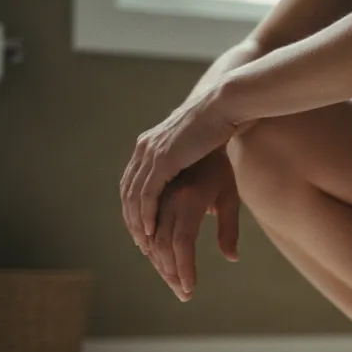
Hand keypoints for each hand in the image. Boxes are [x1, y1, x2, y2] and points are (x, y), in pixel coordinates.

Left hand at [120, 84, 239, 250]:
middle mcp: (144, 148)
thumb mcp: (195, 149)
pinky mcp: (161, 159)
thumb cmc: (218, 126)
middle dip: (132, 220)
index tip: (142, 229)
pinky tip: (150, 230)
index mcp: (149, 145)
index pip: (132, 182)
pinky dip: (146, 214)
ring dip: (137, 223)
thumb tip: (194, 174)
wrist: (224, 108)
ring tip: (144, 244)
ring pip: (134, 196)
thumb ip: (186, 162)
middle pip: (128, 191)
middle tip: (140, 243)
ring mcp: (150, 153)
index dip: (134, 208)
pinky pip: (147, 194)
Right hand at [144, 149, 240, 301]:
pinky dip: (137, 226)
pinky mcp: (142, 172)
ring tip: (163, 271)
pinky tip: (144, 242)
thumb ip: (228, 228)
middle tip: (179, 290)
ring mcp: (153, 179)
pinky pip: (133, 205)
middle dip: (168, 269)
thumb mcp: (230, 196)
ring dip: (150, 252)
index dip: (183, 268)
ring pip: (142, 224)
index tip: (189, 289)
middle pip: (160, 240)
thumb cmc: (222, 165)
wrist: (206, 120)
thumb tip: (231, 258)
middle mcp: (169, 191)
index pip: (182, 242)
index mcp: (192, 198)